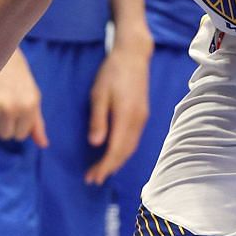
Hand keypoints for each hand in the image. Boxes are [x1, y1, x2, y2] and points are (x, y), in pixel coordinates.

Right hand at [0, 50, 46, 145]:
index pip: (20, 135)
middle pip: (4, 135)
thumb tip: (44, 144)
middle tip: (3, 102)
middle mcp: (11, 107)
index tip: (15, 108)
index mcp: (29, 105)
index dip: (17, 124)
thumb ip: (37, 122)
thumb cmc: (17, 74)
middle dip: (4, 123)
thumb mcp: (31, 95)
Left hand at [84, 44, 149, 184]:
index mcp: (125, 116)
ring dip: (117, 162)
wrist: (133, 56)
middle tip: (93, 179)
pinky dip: (123, 152)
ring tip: (101, 172)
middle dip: (109, 168)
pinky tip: (114, 155)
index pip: (115, 150)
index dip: (104, 166)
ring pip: (131, 148)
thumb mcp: (99, 94)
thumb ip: (98, 120)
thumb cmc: (112, 72)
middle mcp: (137, 121)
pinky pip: (134, 140)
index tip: (93, 177)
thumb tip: (96, 144)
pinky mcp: (142, 115)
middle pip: (125, 153)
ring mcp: (142, 118)